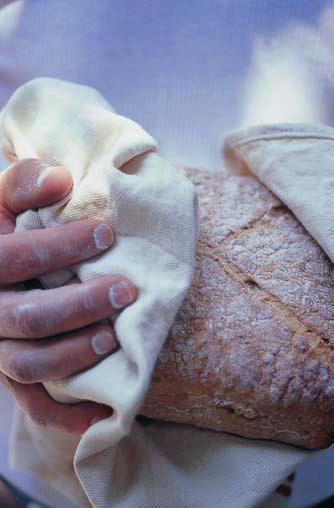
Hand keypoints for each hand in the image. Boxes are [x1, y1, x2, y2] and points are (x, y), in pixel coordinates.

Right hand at [0, 159, 135, 433]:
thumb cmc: (1, 230)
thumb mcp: (0, 200)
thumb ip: (24, 184)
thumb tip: (62, 178)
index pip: (15, 258)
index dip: (61, 246)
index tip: (106, 233)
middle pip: (26, 318)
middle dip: (79, 305)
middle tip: (125, 290)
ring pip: (27, 363)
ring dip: (74, 355)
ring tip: (113, 339)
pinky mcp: (9, 374)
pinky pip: (33, 403)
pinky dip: (66, 413)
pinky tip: (103, 411)